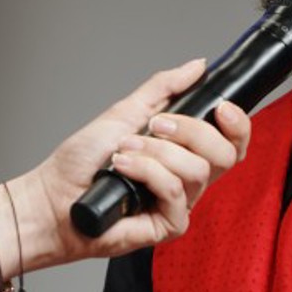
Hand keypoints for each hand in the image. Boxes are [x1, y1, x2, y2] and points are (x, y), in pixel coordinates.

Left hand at [16, 59, 251, 267]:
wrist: (53, 193)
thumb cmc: (82, 160)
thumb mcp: (126, 111)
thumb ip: (165, 88)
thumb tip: (197, 66)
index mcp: (185, 153)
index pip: (232, 142)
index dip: (238, 124)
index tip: (221, 107)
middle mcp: (187, 179)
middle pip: (224, 154)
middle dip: (190, 131)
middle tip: (154, 126)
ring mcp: (180, 204)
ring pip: (197, 170)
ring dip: (155, 152)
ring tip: (123, 151)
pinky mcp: (168, 225)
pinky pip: (174, 192)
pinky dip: (146, 172)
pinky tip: (122, 169)